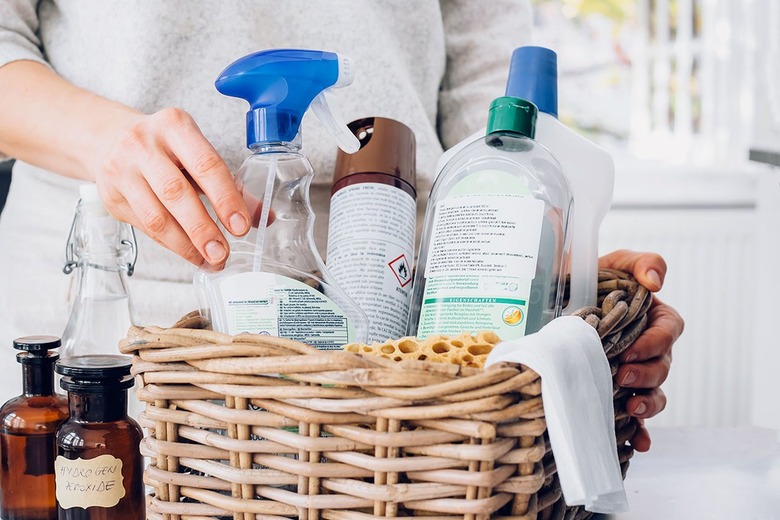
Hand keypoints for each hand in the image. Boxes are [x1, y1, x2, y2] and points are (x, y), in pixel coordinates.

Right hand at [89, 108, 250, 267]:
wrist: (110, 139)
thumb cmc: (167, 149)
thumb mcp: (197, 153)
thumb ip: (230, 184)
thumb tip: (265, 217)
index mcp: (175, 126)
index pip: (205, 164)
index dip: (225, 198)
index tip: (241, 226)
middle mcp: (143, 144)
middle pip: (176, 193)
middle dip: (203, 228)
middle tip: (222, 252)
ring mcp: (122, 170)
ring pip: (156, 216)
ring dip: (186, 245)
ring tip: (210, 260)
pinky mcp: (112, 196)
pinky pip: (145, 227)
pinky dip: (172, 245)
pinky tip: (191, 254)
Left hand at [598, 250, 684, 451]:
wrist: (551, 300)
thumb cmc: (586, 280)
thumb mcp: (612, 263)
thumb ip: (640, 262)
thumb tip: (656, 280)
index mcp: (651, 317)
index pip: (669, 330)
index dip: (655, 343)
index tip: (631, 350)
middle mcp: (646, 348)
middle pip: (662, 366)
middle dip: (646, 375)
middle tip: (621, 376)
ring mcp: (632, 372)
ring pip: (654, 394)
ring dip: (647, 404)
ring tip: (631, 408)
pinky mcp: (616, 392)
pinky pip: (635, 417)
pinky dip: (639, 432)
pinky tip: (636, 443)